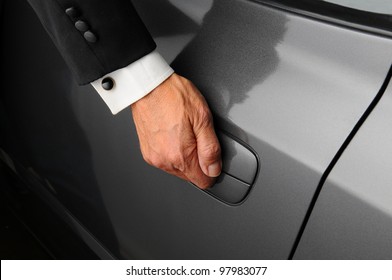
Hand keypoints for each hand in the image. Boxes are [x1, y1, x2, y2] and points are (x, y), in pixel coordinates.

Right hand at [131, 73, 221, 188]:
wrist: (148, 86)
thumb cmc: (173, 96)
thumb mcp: (203, 118)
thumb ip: (211, 149)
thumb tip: (214, 170)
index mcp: (181, 156)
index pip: (203, 181)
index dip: (212, 170)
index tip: (212, 156)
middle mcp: (165, 161)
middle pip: (190, 175)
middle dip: (198, 161)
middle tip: (197, 136)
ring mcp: (154, 157)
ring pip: (178, 168)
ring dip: (184, 156)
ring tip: (183, 131)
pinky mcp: (147, 151)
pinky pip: (166, 160)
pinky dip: (172, 151)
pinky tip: (173, 133)